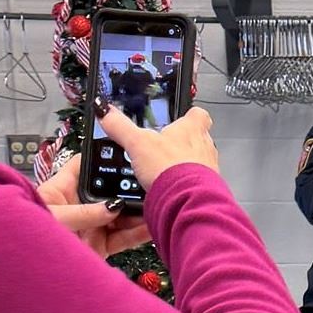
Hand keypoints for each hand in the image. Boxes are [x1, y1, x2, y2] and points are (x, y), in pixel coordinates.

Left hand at [36, 154, 150, 258]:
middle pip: (109, 192)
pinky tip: (151, 227)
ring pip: (121, 215)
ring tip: (154, 206)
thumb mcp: (53, 217)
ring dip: (138, 212)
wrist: (25, 266)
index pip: (83, 167)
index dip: (101, 158)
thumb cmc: (26, 235)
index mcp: (62, 191)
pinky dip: (139, 234)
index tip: (123, 152)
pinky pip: (124, 238)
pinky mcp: (100, 246)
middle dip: (128, 189)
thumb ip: (83, 212)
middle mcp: (79, 206)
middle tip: (148, 184)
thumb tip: (113, 207)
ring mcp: (91, 226)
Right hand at [95, 101, 217, 189]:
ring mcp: (208, 168)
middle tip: (165, 144)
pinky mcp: (206, 188)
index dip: (188, 114)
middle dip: (182, 141)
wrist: (187, 201)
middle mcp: (204, 147)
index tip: (179, 116)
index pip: (197, 114)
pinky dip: (184, 182)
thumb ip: (120, 126)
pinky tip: (170, 186)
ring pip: (198, 160)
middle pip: (198, 137)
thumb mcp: (137, 143)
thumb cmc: (172, 169)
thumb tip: (104, 111)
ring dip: (184, 163)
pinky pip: (195, 182)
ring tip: (165, 168)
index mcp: (192, 128)